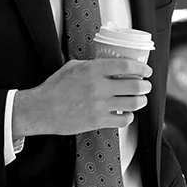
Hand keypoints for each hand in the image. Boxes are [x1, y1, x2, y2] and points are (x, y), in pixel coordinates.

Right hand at [12, 58, 150, 136]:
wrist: (41, 110)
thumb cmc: (54, 88)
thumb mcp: (72, 67)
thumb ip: (92, 65)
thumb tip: (109, 64)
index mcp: (92, 70)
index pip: (125, 65)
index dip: (141, 67)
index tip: (146, 70)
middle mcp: (98, 87)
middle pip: (134, 85)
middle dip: (145, 85)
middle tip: (146, 85)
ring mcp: (99, 105)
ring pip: (133, 103)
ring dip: (141, 101)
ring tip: (140, 99)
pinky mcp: (97, 121)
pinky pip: (123, 120)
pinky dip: (129, 116)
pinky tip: (126, 113)